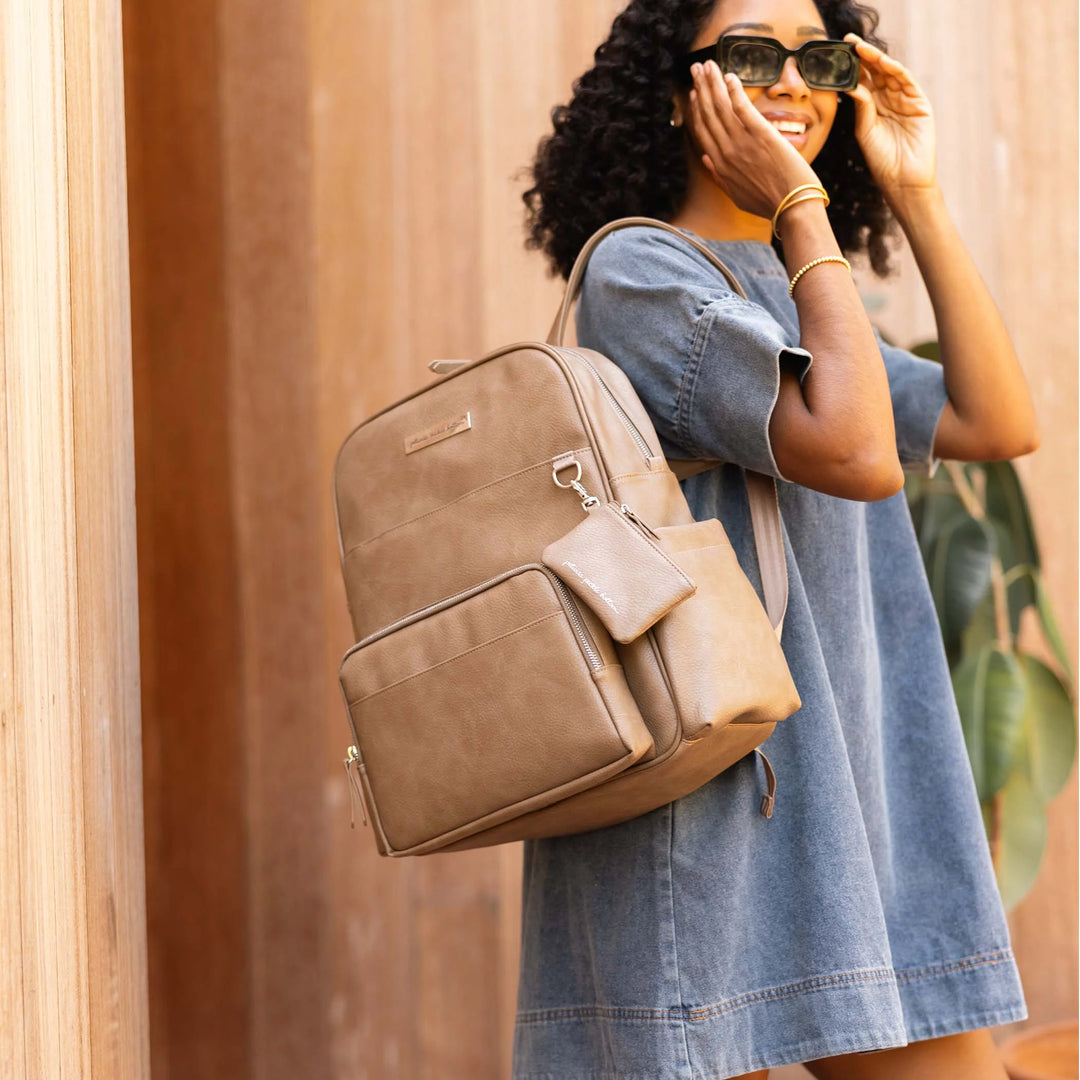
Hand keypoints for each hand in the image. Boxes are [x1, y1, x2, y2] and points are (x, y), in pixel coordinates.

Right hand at [687, 60, 820, 217]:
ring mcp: (742, 143)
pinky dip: (734, 90)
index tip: (694, 94)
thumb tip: (707, 159)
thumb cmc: (769, 204)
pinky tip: (729, 76)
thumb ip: (720, 177)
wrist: (792, 208)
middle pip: (708, 114)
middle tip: (696, 69)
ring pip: (721, 107)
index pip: (702, 132)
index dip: (696, 110)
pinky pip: (742, 107)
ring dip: (713, 83)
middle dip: (701, 88)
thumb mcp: (738, 195)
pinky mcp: (761, 135)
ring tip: (708, 66)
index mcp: (720, 166)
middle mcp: (726, 153)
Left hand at [842, 34, 936, 195]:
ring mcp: (905, 100)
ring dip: (877, 59)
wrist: (902, 180)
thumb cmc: (882, 161)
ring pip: (890, 73)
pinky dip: (895, 70)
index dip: (852, 67)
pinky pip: (907, 82)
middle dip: (863, 56)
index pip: (863, 82)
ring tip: (861, 47)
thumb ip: (862, 107)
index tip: (837, 53)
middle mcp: (889, 101)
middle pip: (876, 73)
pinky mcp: (919, 103)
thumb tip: (853, 85)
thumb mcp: (866, 131)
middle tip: (848, 41)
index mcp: (874, 108)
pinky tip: (882, 63)